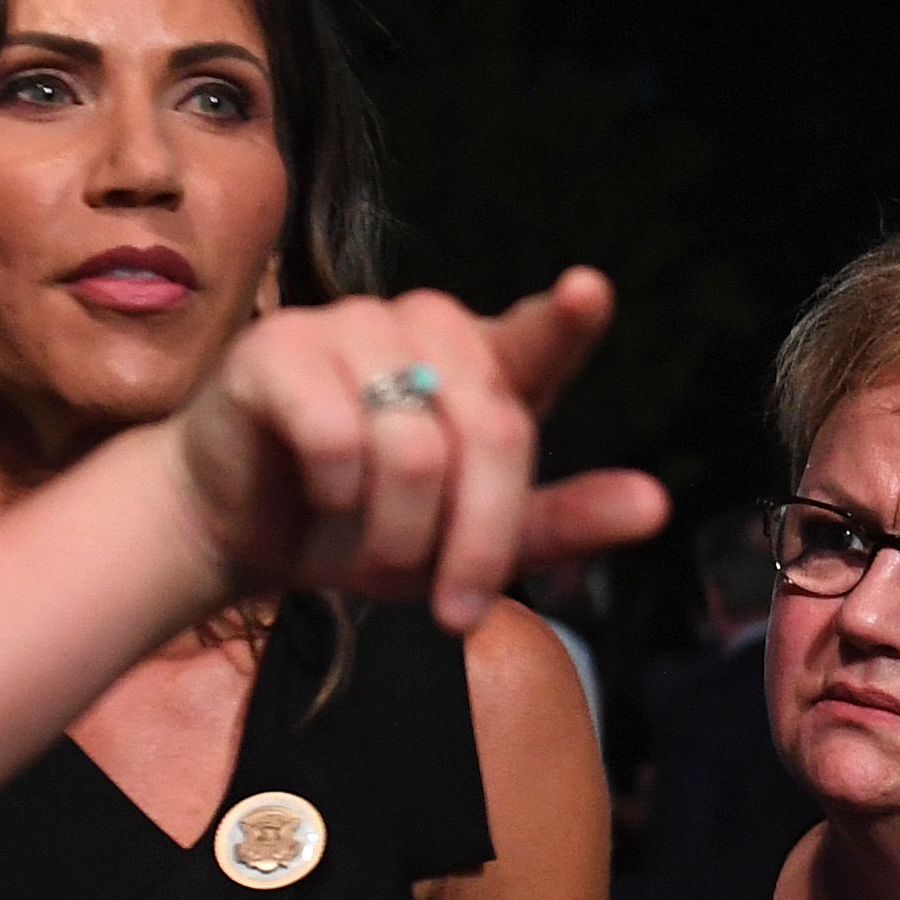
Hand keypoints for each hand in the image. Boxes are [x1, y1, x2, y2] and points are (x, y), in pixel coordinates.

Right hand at [169, 269, 667, 634]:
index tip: (588, 294)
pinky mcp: (279, 346)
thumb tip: (656, 504)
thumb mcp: (475, 543)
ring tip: (361, 548)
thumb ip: (565, 521)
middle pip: (493, 430)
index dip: (565, 322)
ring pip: (414, 448)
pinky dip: (331, 496)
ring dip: (392, 534)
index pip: (540, 339)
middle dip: (475, 540)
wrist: (243, 532)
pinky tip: (311, 494)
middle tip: (450, 604)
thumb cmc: (367, 527)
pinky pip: (333, 436)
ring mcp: (351, 325)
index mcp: (488, 368)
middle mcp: (427, 331)